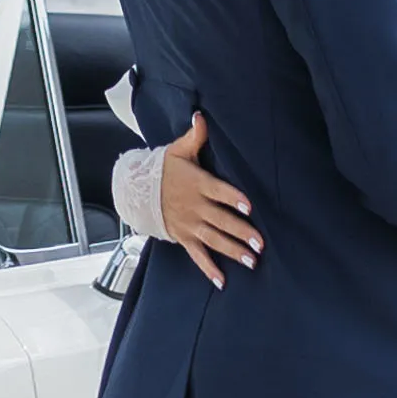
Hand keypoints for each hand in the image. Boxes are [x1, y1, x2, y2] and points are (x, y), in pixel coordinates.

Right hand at [159, 111, 261, 289]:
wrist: (136, 191)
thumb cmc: (162, 169)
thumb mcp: (177, 151)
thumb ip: (194, 136)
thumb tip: (200, 116)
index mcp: (197, 184)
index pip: (218, 191)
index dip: (233, 199)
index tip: (248, 207)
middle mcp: (194, 207)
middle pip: (220, 220)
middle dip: (241, 232)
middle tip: (260, 244)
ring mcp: (189, 225)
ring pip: (213, 240)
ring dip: (232, 251)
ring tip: (251, 261)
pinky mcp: (183, 237)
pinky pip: (197, 255)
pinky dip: (209, 269)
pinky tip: (222, 281)